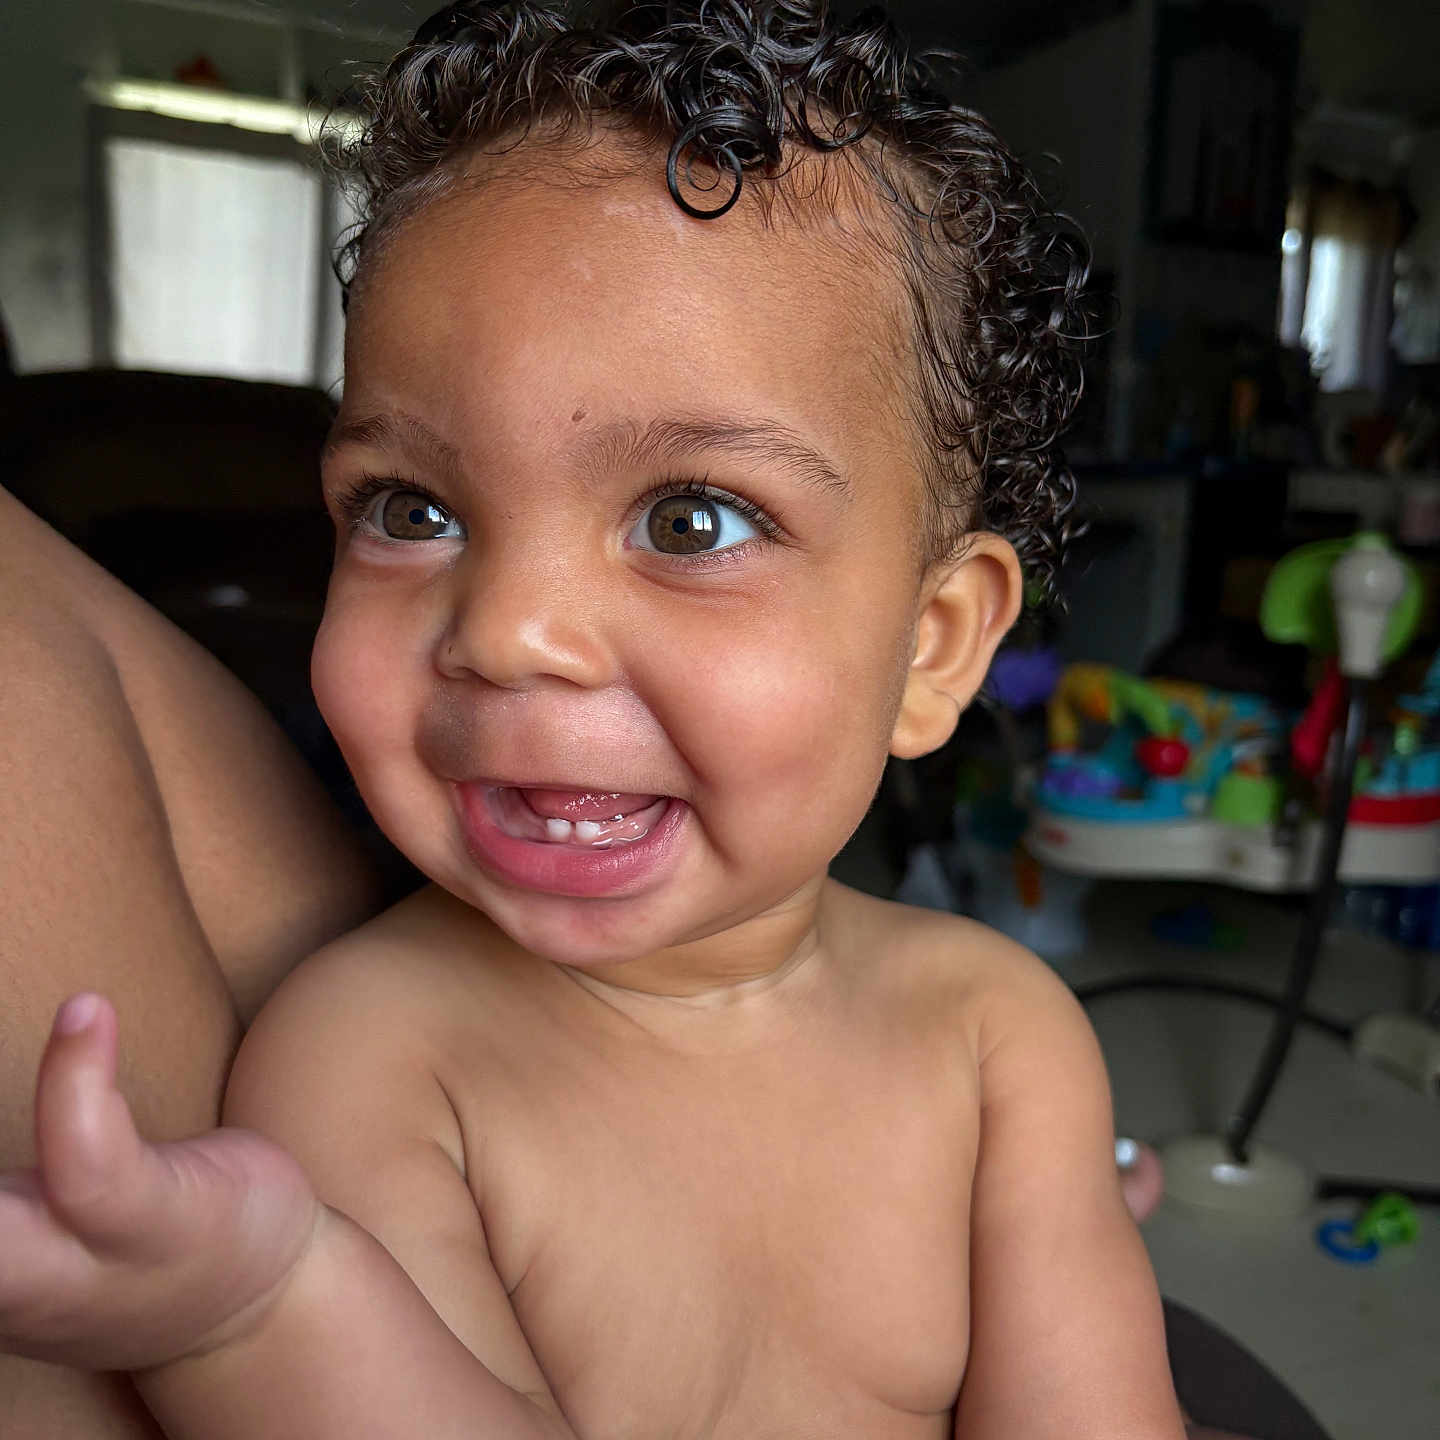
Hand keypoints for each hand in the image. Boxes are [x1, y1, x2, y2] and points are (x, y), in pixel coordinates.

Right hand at [0, 993, 317, 1371]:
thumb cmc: (127, 1240)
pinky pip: (96, 1163)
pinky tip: (85, 1011)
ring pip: (2, 1243)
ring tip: (25, 1043)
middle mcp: (9, 1282)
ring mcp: (80, 1262)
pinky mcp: (154, 1220)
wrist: (256, 1300)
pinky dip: (76, 1088)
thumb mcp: (24, 1236)